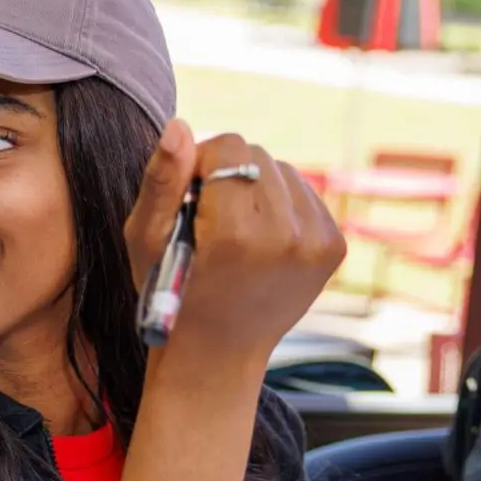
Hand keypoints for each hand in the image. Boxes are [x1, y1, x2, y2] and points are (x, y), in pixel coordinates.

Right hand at [123, 122, 343, 370]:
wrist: (217, 356)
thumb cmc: (171, 296)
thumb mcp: (146, 240)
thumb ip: (161, 180)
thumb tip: (180, 125)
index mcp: (237, 235)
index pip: (228, 146)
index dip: (200, 166)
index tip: (189, 201)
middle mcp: (287, 236)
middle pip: (257, 153)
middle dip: (229, 175)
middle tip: (210, 221)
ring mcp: (318, 243)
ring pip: (283, 170)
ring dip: (256, 189)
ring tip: (235, 232)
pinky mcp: (334, 246)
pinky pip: (305, 193)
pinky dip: (280, 206)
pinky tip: (261, 239)